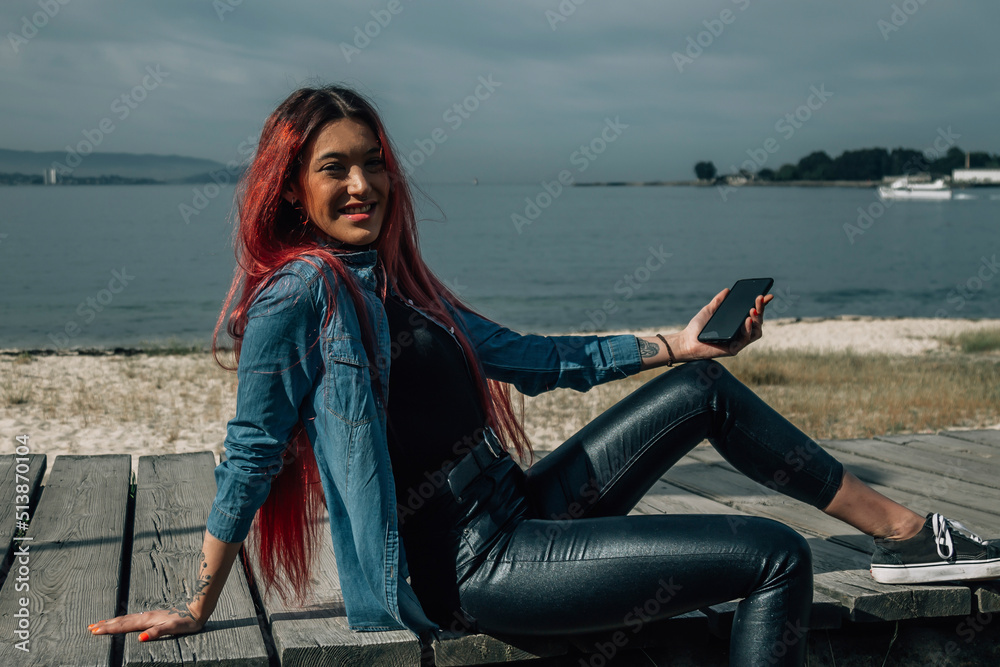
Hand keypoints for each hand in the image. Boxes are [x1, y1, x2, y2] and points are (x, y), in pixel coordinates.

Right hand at [88, 604, 205, 641]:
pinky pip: (133, 619)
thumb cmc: (186, 621)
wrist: (197, 609)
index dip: (109, 629)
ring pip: (126, 619)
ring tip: (100, 623)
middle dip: (105, 625)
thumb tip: (141, 639)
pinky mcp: (153, 616)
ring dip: (112, 622)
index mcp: (147, 620)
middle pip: (121, 621)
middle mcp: (145, 616)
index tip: (94, 631)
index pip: (124, 626)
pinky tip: (122, 622)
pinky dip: (123, 621)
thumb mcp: (173, 628)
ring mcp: (149, 615)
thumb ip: (157, 633)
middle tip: (89, 627)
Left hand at [676, 289, 773, 360]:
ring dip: (758, 319)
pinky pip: (746, 339)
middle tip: (760, 298)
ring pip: (756, 331)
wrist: (687, 340)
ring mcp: (738, 341)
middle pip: (757, 321)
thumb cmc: (698, 327)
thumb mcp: (709, 310)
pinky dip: (748, 329)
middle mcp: (740, 332)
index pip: (753, 313)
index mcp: (737, 323)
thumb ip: (719, 301)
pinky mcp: (734, 349)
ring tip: (753, 309)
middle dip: (761, 309)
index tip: (768, 295)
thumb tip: (728, 290)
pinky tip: (747, 320)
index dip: (762, 305)